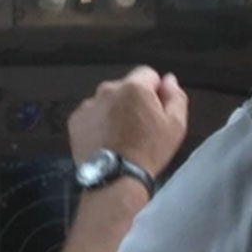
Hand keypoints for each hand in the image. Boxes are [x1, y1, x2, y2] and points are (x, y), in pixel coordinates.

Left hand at [65, 66, 188, 176]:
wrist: (116, 177)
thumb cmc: (147, 152)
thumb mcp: (175, 124)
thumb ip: (175, 96)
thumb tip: (169, 80)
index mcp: (134, 87)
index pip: (148, 74)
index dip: (155, 90)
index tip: (156, 108)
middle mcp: (108, 90)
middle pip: (126, 87)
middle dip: (134, 101)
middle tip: (141, 126)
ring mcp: (89, 104)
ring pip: (107, 100)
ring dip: (115, 111)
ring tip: (123, 136)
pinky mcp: (76, 120)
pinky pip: (91, 114)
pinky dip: (98, 123)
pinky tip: (107, 140)